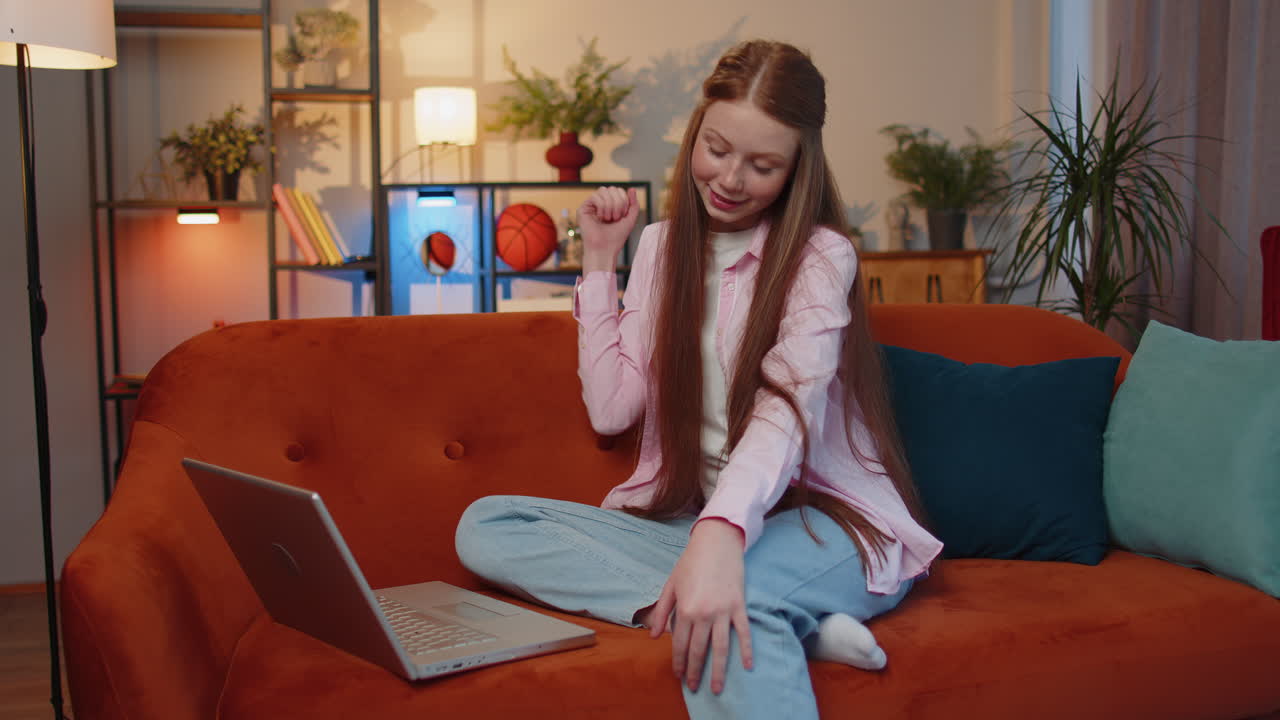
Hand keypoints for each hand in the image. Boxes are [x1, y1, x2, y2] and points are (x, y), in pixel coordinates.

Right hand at [578, 186, 638, 272]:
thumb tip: (632, 188)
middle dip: (618, 203)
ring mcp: (591, 205)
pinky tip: (600, 218)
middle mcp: (600, 203)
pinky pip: (594, 196)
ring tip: (608, 219)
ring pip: (603, 190)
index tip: (622, 216)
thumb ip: (634, 204)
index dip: (624, 200)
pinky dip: (601, 207)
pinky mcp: (583, 209)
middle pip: (612, 188)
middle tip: (615, 218)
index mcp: (611, 205)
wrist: (605, 249)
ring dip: (610, 206)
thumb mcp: (630, 219)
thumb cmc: (616, 237)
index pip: (619, 190)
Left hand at [648, 519, 753, 694]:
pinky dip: (746, 650)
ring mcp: (723, 611)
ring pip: (721, 648)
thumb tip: (654, 636)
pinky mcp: (739, 606)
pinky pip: (744, 633)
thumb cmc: (690, 562)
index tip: (679, 675)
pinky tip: (748, 666)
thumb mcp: (671, 585)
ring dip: (718, 671)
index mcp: (685, 609)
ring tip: (717, 688)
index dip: (679, 661)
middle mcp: (704, 614)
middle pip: (699, 650)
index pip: (680, 643)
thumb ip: (662, 612)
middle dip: (695, 671)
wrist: (716, 542)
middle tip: (693, 687)